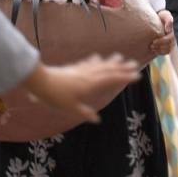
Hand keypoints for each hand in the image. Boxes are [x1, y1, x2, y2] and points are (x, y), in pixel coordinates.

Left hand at [17, 53, 139, 125]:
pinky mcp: (73, 68)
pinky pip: (87, 63)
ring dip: (110, 62)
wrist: (40, 82)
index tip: (137, 75)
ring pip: (99, 65)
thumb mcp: (70, 108)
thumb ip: (84, 112)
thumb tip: (97, 119)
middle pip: (108, 69)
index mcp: (91, 84)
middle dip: (122, 67)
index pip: (112, 79)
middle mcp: (89, 75)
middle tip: (134, 63)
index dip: (125, 77)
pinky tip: (97, 58)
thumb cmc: (55, 97)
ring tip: (119, 57)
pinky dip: (95, 61)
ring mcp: (81, 70)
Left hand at [150, 9, 174, 57]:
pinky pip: (165, 52)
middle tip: (151, 45)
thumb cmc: (161, 17)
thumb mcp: (165, 15)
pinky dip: (160, 52)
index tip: (153, 41)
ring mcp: (170, 43)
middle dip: (160, 47)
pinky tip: (153, 50)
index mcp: (173, 32)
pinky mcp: (166, 46)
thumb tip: (168, 30)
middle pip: (169, 46)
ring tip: (151, 48)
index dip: (162, 41)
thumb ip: (168, 20)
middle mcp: (173, 38)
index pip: (170, 39)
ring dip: (159, 50)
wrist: (158, 19)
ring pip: (167, 50)